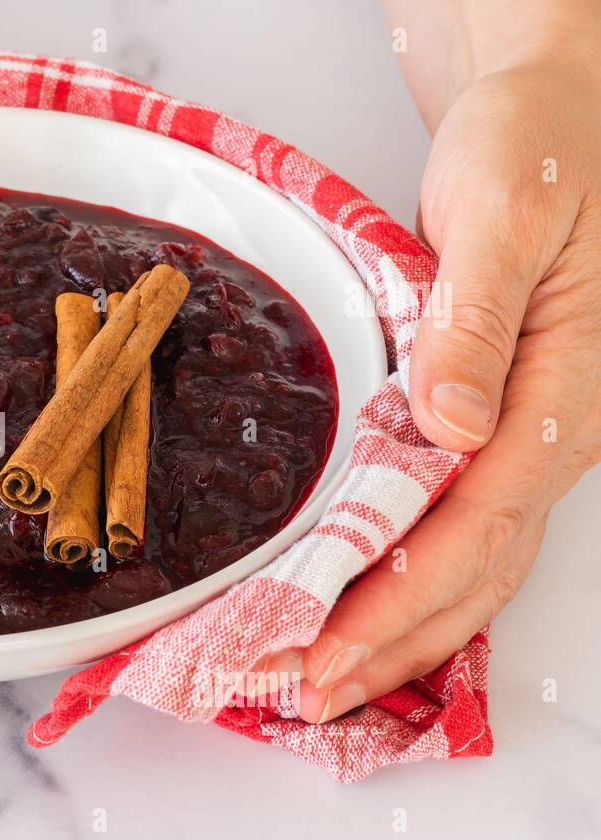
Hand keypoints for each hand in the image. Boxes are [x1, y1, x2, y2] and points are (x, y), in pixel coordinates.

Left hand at [261, 59, 600, 722]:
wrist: (550, 116)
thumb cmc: (540, 145)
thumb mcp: (508, 209)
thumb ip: (477, 317)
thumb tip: (449, 425)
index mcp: (567, 390)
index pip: (479, 524)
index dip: (401, 600)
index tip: (326, 651)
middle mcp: (554, 429)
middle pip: (475, 567)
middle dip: (388, 641)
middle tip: (302, 694)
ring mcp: (528, 433)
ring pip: (470, 561)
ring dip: (396, 628)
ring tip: (323, 680)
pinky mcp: (495, 424)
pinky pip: (457, 525)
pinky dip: (407, 580)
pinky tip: (362, 612)